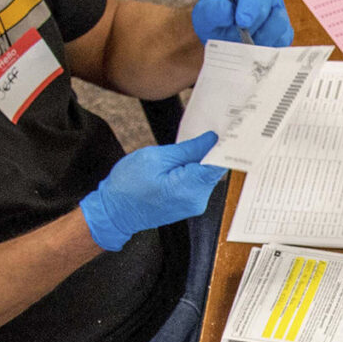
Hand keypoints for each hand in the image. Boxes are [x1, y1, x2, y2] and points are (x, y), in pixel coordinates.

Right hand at [80, 131, 221, 249]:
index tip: (229, 130)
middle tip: (209, 129)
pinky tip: (182, 162)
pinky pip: (199, 183)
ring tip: (187, 147)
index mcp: (188, 188)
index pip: (219, 164)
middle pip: (215, 169)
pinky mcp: (189, 205)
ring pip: (207, 175)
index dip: (226, 146)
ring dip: (201, 160)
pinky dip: (194, 170)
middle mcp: (196, 200)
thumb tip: (212, 140)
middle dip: (212, 150)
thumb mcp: (155, 157)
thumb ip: (188, 150)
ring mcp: (194, 205)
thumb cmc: (127, 185)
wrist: (113, 211)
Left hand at [190, 0, 292, 46]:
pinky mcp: (284, 31)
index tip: (242, 23)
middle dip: (252, 27)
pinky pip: (283, 41)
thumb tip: (229, 13)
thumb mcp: (204, 14)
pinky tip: (255, 50)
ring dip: (261, 40)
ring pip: (279, 25)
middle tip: (240, 40)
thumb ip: (212, 10)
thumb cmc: (214, 21)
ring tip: (244, 45)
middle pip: (267, 9)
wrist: (221, 39)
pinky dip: (269, 49)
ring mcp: (277, 12)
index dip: (249, 5)